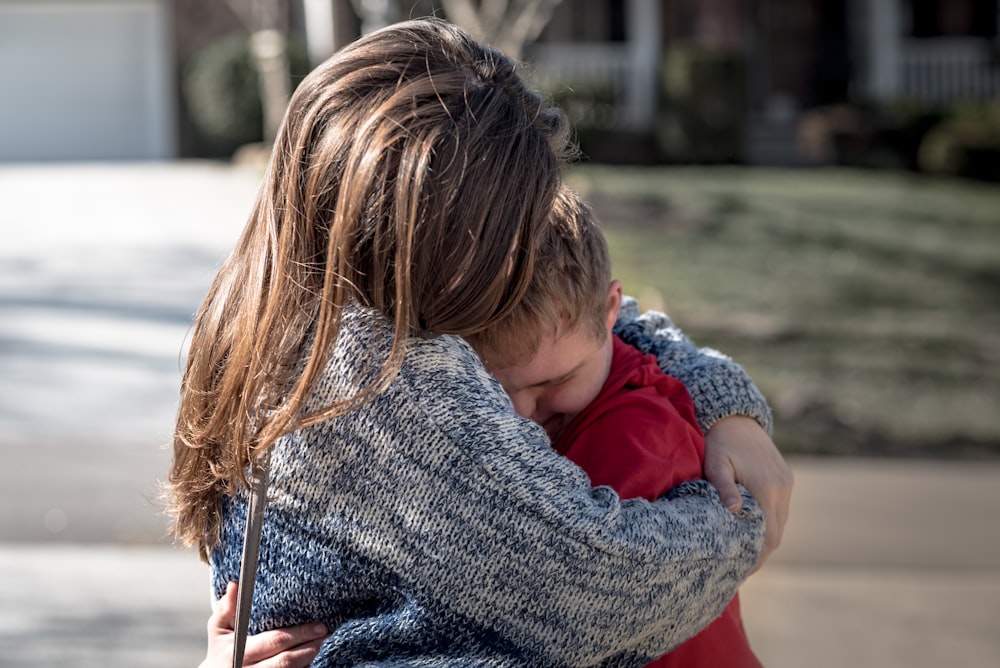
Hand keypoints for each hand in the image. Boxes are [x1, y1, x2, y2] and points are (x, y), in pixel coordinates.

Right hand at [200, 581, 327, 667]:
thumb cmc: (222, 649)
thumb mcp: (220, 628)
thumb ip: (227, 608)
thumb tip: (234, 585)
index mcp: (238, 652)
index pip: (274, 641)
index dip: (300, 634)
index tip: (320, 626)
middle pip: (286, 661)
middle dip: (310, 646)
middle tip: (327, 633)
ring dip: (310, 659)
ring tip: (323, 644)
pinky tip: (313, 658)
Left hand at [703, 416, 792, 569]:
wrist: (735, 416)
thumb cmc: (719, 442)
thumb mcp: (716, 464)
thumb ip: (724, 488)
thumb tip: (734, 510)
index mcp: (766, 488)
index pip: (768, 535)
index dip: (757, 556)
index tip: (741, 570)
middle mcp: (782, 488)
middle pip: (777, 534)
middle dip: (761, 552)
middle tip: (740, 566)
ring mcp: (786, 483)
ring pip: (781, 522)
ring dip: (766, 538)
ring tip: (744, 551)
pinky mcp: (785, 478)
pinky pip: (781, 509)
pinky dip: (769, 522)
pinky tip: (752, 528)